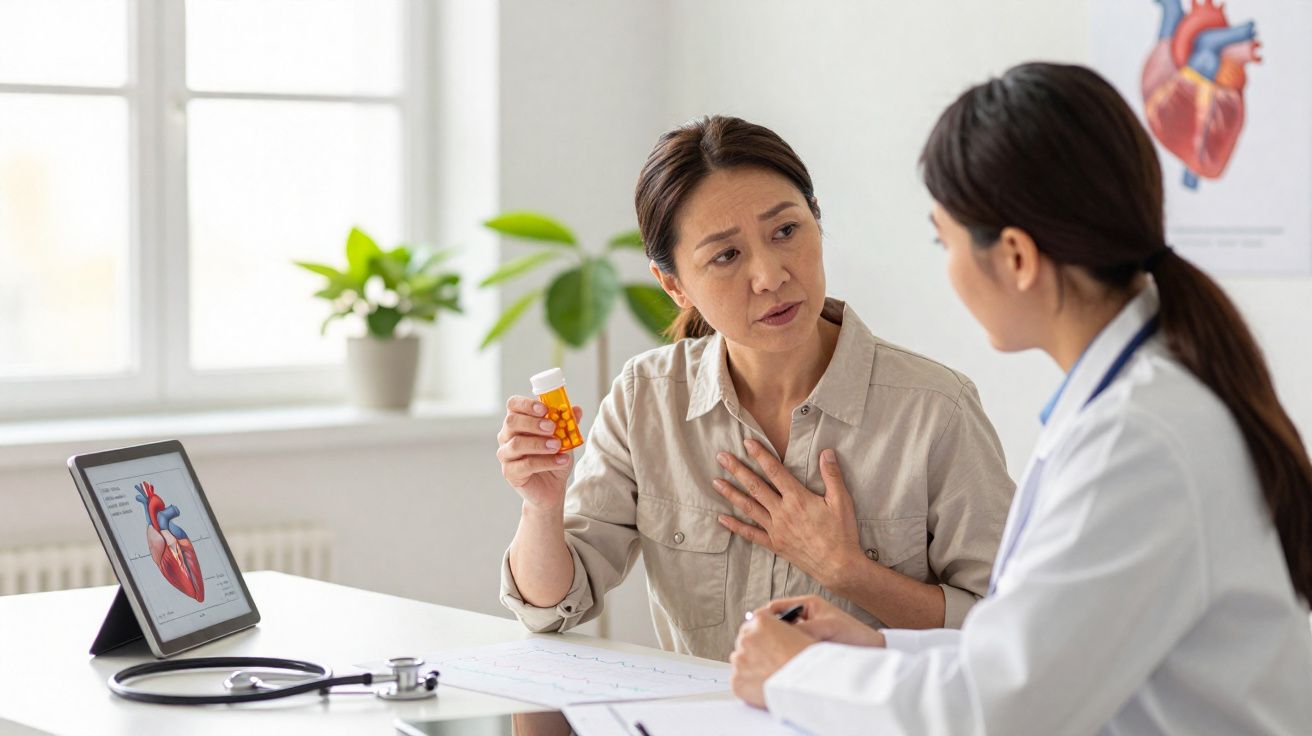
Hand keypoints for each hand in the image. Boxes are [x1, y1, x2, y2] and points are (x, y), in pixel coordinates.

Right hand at [496, 396, 583, 511]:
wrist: (552, 486)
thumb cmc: (553, 457)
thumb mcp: (564, 438)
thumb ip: (568, 423)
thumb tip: (576, 409)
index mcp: (518, 422)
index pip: (513, 405)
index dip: (526, 404)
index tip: (545, 409)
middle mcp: (507, 436)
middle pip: (512, 422)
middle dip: (533, 423)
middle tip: (552, 427)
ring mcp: (506, 455)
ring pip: (516, 444)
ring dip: (539, 444)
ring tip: (558, 445)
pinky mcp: (510, 473)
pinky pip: (525, 465)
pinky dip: (546, 462)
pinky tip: (561, 460)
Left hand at [713, 442, 861, 588]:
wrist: (838, 566)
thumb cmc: (842, 533)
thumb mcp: (842, 501)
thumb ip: (832, 476)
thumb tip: (827, 452)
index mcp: (798, 499)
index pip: (775, 471)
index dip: (760, 455)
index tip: (747, 443)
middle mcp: (782, 512)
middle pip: (755, 486)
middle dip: (737, 470)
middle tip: (721, 457)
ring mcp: (776, 529)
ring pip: (748, 507)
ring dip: (731, 494)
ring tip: (716, 482)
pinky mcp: (775, 544)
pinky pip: (751, 534)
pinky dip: (735, 526)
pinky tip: (722, 519)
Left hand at [730, 604, 816, 708]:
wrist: (808, 685)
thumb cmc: (809, 661)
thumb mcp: (800, 632)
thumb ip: (781, 629)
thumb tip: (775, 635)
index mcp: (761, 621)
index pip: (754, 621)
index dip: (762, 633)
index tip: (766, 640)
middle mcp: (746, 637)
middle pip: (745, 640)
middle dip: (755, 649)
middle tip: (770, 661)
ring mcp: (739, 659)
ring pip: (740, 660)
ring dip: (750, 666)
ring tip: (769, 675)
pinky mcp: (736, 680)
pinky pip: (739, 680)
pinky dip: (749, 684)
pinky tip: (764, 687)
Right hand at [760, 595, 886, 647]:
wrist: (874, 652)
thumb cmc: (855, 635)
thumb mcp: (828, 628)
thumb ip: (805, 629)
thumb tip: (782, 636)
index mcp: (807, 605)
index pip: (775, 607)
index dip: (762, 617)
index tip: (753, 628)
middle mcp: (805, 617)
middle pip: (776, 623)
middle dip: (767, 633)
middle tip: (759, 645)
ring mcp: (806, 631)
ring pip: (782, 637)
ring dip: (777, 645)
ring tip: (772, 655)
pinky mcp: (809, 646)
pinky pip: (790, 648)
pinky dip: (785, 654)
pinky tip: (784, 663)